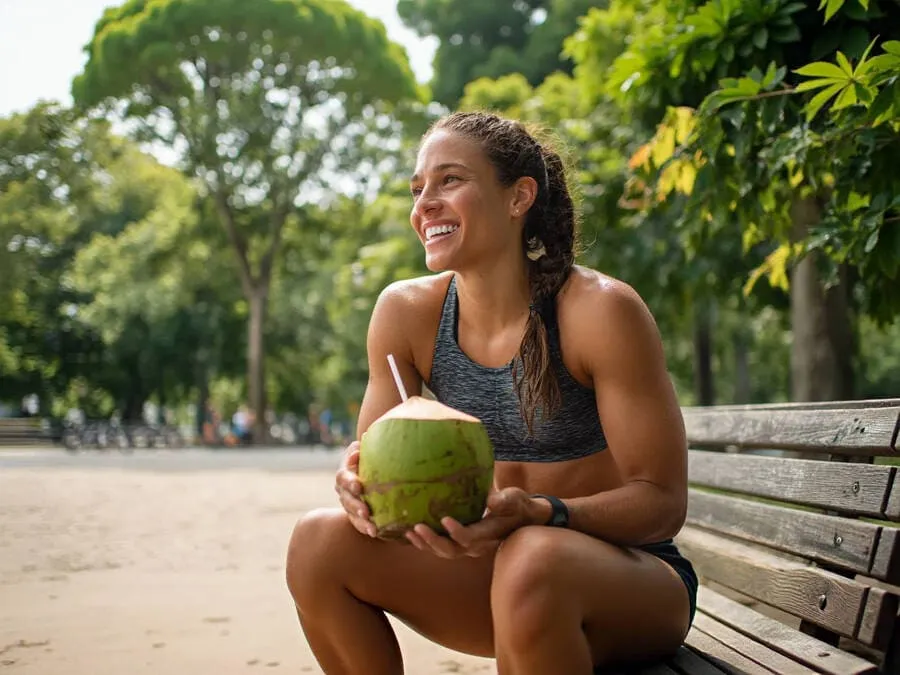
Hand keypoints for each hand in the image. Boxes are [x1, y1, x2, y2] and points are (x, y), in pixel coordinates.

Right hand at [335, 441, 376, 537]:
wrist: (370, 470)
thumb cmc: (368, 456)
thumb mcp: (364, 450)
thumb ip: (358, 450)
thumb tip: (357, 453)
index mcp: (344, 474)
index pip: (343, 477)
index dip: (349, 482)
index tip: (358, 486)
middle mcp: (343, 491)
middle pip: (346, 499)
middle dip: (355, 506)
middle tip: (366, 512)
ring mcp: (348, 504)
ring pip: (351, 514)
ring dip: (361, 522)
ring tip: (373, 529)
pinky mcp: (355, 515)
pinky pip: (358, 524)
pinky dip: (366, 528)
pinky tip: (375, 533)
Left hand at [405, 487, 547, 558]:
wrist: (520, 517)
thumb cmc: (517, 504)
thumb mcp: (515, 499)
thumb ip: (504, 500)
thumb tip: (490, 499)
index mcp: (489, 534)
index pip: (471, 538)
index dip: (457, 532)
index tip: (444, 518)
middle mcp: (477, 545)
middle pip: (452, 550)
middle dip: (433, 541)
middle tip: (417, 527)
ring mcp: (467, 547)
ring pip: (443, 552)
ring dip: (425, 544)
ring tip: (409, 532)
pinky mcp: (460, 543)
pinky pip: (440, 548)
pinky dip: (425, 543)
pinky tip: (410, 533)